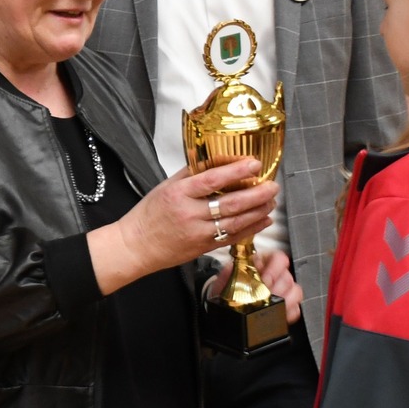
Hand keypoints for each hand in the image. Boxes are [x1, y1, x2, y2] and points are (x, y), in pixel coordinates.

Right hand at [93, 159, 275, 292]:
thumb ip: (190, 173)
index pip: (212, 180)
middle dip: (256, 194)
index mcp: (178, 193)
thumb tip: (215, 159)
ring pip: (235, 222)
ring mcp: (198, 233)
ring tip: (271, 201)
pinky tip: (263, 220)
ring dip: (257, 211)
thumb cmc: (149, 215)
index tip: (254, 164)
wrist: (136, 246)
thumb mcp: (165, 187)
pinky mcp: (204, 248)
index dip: (236, 171)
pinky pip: (232, 237)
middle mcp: (190, 214)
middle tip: (272, 186)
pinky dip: (251, 229)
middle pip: (230, 203)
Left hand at [213, 248, 304, 324]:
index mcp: (264, 262)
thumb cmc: (229, 287)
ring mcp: (283, 290)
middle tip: (266, 297)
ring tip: (272, 307)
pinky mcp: (286, 305)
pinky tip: (277, 314)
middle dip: (278, 289)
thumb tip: (231, 268)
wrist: (227, 303)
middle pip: (288, 277)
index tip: (266, 280)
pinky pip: (295, 308)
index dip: (275, 268)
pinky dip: (288, 312)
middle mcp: (276, 274)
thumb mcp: (227, 276)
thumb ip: (230, 271)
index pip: (279, 258)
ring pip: (295, 292)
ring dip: (285, 301)